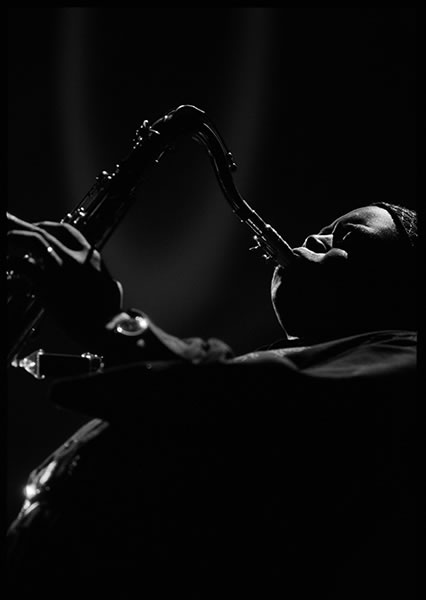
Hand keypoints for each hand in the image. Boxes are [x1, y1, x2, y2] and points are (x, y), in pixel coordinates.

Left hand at [7, 212, 122, 341]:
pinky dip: (11, 263)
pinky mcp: (47, 284)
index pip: (67, 231)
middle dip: (23, 225)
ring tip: (4, 236)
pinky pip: (23, 267)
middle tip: (8, 221)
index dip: (48, 226)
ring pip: (33, 240)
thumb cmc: (111, 314)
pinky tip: (7, 266)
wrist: (106, 327)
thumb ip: (103, 279)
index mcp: (90, 257)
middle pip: (44, 232)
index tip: (37, 227)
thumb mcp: (111, 288)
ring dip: (15, 235)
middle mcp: (74, 257)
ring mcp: (60, 268)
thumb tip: (107, 282)